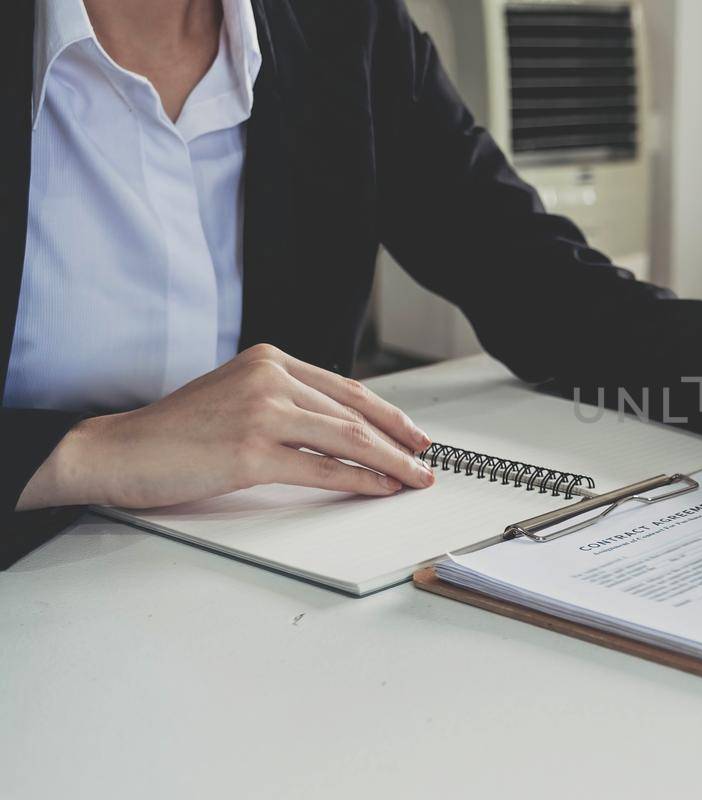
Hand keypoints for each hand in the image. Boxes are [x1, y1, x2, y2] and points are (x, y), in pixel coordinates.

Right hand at [18, 344, 435, 509]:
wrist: (118, 450)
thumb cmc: (177, 432)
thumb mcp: (237, 396)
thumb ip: (285, 401)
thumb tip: (343, 430)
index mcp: (269, 359)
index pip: (345, 387)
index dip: (387, 414)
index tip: (413, 434)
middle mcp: (269, 378)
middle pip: (353, 412)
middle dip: (398, 440)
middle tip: (426, 459)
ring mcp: (260, 412)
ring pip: (346, 439)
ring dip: (390, 462)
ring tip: (414, 479)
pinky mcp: (249, 451)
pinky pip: (321, 467)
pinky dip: (358, 480)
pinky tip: (381, 488)